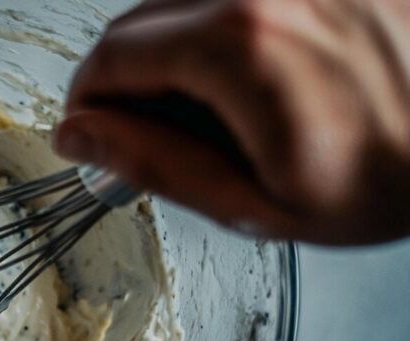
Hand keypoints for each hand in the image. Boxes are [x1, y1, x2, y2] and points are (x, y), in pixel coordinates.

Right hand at [56, 0, 409, 244]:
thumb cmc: (394, 176)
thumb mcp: (259, 201)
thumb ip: (155, 163)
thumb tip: (82, 138)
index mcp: (238, 45)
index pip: (110, 59)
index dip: (86, 105)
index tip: (91, 136)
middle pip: (138, 23)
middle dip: (125, 82)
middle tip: (149, 137)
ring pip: (180, 8)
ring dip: (170, 59)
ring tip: (214, 116)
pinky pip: (229, 4)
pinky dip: (217, 39)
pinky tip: (250, 83)